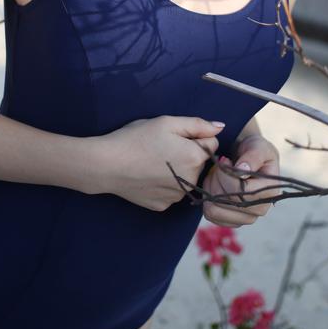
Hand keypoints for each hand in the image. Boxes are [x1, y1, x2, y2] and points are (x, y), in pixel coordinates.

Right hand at [96, 116, 223, 211]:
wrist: (106, 164)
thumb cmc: (136, 138)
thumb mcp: (167, 122)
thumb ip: (198, 124)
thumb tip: (220, 127)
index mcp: (196, 158)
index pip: (211, 144)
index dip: (193, 137)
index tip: (174, 137)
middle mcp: (191, 181)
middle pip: (199, 163)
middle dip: (187, 154)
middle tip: (161, 147)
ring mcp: (177, 196)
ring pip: (186, 178)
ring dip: (177, 170)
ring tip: (153, 161)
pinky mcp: (163, 206)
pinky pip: (172, 192)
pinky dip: (164, 184)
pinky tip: (148, 176)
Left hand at [201, 134, 279, 227]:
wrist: (246, 157)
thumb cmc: (254, 149)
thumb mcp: (258, 146)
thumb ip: (253, 156)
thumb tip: (243, 170)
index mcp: (270, 192)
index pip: (242, 191)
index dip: (227, 175)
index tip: (225, 160)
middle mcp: (261, 210)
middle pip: (227, 202)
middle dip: (217, 180)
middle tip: (219, 166)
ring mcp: (247, 218)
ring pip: (215, 210)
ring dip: (210, 189)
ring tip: (216, 175)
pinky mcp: (232, 221)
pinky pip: (210, 215)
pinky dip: (206, 199)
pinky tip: (213, 185)